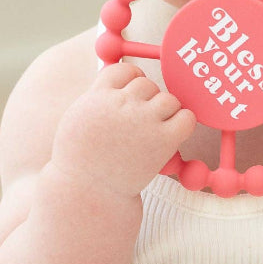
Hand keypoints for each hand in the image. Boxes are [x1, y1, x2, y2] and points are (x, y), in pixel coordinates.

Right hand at [51, 63, 195, 197]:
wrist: (89, 192)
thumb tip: (115, 86)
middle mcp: (122, 103)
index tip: (132, 97)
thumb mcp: (76, 122)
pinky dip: (183, 123)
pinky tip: (173, 135)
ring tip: (156, 131)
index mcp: (98, 96)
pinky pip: (187, 118)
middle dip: (148, 100)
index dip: (132, 81)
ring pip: (169, 99)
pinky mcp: (163, 140)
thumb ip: (95, 99)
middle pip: (147, 84)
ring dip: (166, 112)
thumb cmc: (79, 162)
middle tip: (143, 121)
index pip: (125, 71)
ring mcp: (144, 120)